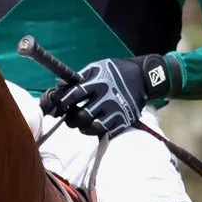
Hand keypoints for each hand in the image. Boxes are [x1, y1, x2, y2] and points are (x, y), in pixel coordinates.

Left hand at [39, 55, 173, 139]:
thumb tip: (59, 86)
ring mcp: (116, 110)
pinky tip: (95, 127)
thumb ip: (79, 77)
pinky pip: (107, 133)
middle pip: (82, 115)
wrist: (143, 77)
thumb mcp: (97, 67)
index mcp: (98, 82)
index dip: (62, 103)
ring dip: (83, 128)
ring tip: (82, 125)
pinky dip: (98, 132)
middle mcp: (106, 97)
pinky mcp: (124, 120)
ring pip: (93, 127)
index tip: (57, 108)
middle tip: (70, 118)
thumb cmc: (116, 71)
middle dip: (71, 119)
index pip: (74, 95)